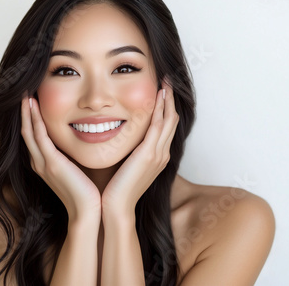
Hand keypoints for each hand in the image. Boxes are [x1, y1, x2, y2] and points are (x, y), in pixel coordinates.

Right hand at [20, 93, 100, 222]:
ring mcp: (43, 163)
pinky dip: (35, 119)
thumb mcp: (78, 170)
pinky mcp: (51, 163)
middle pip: (27, 131)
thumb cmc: (88, 193)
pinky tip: (34, 105)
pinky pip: (39, 136)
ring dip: (27, 112)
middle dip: (25, 112)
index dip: (32, 118)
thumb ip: (76, 156)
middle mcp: (39, 163)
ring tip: (25, 94)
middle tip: (25, 92)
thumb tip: (88, 139)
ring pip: (29, 131)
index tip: (34, 101)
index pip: (34, 136)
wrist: (89, 212)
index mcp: (45, 164)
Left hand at [101, 79, 178, 216]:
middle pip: (172, 120)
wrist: (116, 208)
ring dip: (168, 99)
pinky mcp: (149, 154)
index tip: (162, 90)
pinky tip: (158, 95)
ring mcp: (158, 154)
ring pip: (169, 119)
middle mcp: (162, 153)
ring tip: (165, 81)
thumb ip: (129, 152)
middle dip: (170, 99)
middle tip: (167, 80)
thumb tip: (121, 138)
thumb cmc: (116, 189)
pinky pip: (159, 125)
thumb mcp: (126, 167)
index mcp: (157, 156)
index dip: (166, 107)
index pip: (166, 127)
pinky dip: (160, 108)